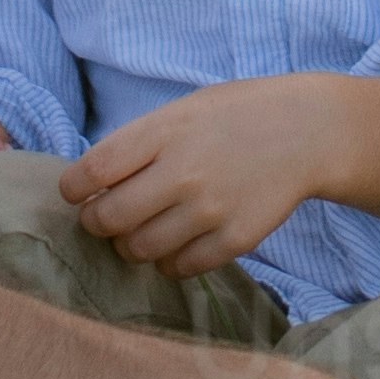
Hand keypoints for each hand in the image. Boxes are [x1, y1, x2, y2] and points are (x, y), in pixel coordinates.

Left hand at [60, 92, 322, 279]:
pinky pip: (180, 267)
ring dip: (128, 245)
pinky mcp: (235, 239)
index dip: (72, 190)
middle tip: (104, 217)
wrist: (307, 130)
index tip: (76, 193)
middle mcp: (183, 173)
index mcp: (163, 132)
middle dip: (95, 222)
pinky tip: (175, 242)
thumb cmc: (234, 116)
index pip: (92, 172)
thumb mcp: (181, 111)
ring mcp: (210, 210)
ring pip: (139, 249)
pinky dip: (167, 261)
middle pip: (107, 218)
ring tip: (139, 232)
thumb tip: (90, 185)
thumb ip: (138, 144)